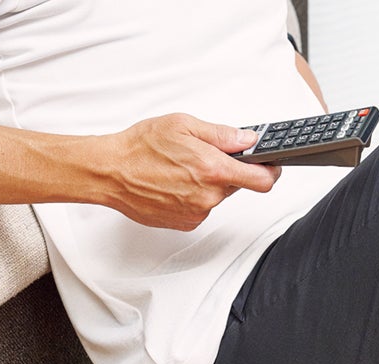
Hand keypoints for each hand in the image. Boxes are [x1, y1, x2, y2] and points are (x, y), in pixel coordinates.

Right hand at [102, 113, 280, 230]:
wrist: (109, 172)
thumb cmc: (140, 147)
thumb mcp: (184, 126)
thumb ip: (222, 135)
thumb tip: (248, 140)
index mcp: (213, 170)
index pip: (262, 180)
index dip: (270, 171)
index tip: (269, 165)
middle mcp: (208, 196)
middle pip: (237, 186)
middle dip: (227, 171)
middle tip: (202, 157)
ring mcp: (197, 212)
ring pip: (217, 197)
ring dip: (208, 184)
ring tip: (180, 170)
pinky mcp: (185, 222)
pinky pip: (200, 208)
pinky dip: (193, 196)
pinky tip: (173, 184)